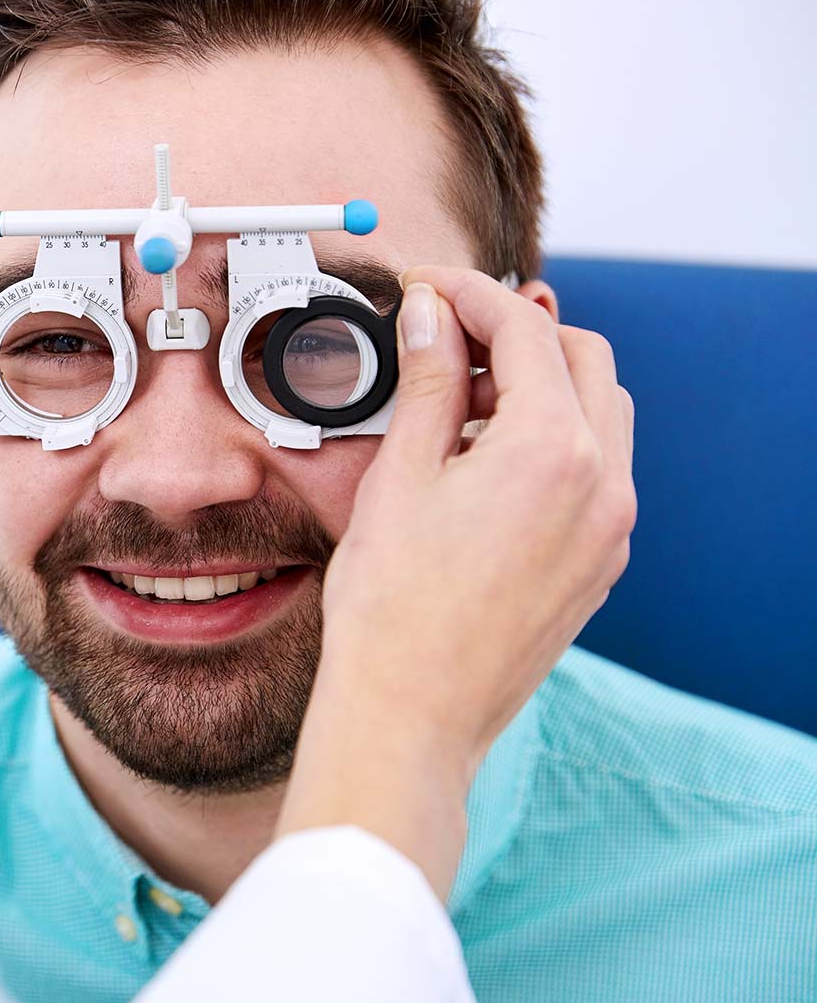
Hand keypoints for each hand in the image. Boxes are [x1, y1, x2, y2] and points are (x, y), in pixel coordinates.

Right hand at [279, 267, 636, 898]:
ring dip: (540, 388)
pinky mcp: (600, 565)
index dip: (472, 296)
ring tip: (458, 404)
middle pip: (583, 361)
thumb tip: (433, 316)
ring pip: (600, 415)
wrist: (410, 714)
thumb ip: (426, 383)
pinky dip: (552, 442)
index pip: (527, 332)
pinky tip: (481, 463)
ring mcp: (611, 529)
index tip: (428, 288)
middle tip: (445, 338)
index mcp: (554, 450)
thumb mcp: (399, 477)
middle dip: (518, 335)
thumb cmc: (392, 608)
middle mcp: (604, 484)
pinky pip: (596, 473)